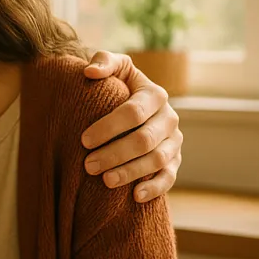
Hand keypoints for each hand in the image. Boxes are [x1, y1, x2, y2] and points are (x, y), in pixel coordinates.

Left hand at [80, 50, 182, 201]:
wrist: (134, 109)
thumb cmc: (118, 86)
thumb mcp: (115, 68)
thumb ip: (104, 61)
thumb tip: (90, 72)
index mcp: (155, 95)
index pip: (133, 112)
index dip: (109, 127)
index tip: (83, 140)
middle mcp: (169, 118)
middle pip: (144, 140)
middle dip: (115, 153)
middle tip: (88, 165)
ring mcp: (174, 142)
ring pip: (157, 160)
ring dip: (130, 172)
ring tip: (105, 181)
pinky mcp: (175, 161)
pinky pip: (169, 177)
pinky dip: (155, 187)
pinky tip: (135, 196)